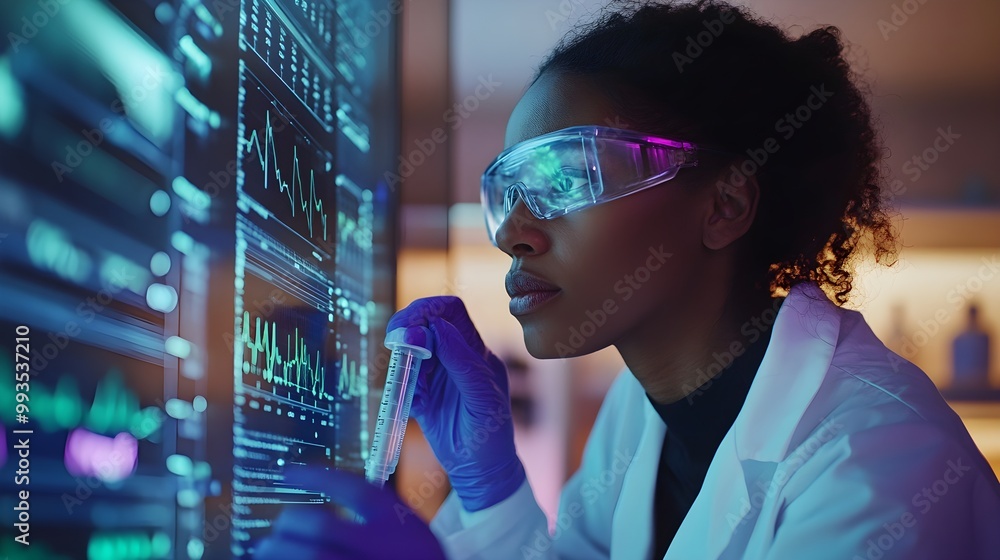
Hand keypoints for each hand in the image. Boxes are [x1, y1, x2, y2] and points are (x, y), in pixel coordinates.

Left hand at [253, 467, 445, 559]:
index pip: (351, 488)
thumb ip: (374, 520)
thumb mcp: (408, 533)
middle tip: (276, 529)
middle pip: (320, 526)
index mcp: (397, 522)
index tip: (286, 473)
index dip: (313, 476)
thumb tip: (313, 519)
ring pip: (308, 556)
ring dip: (278, 551)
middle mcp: (383, 546)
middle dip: (288, 524)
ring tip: (267, 550)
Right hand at [387, 296, 524, 511]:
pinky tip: (416, 404)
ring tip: (417, 388)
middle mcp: (455, 356)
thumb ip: (462, 362)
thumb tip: (438, 327)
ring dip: (404, 360)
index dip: (428, 309)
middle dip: (407, 328)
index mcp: (476, 352)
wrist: (479, 472)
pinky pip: (403, 377)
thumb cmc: (491, 435)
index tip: (409, 325)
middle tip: (396, 344)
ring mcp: (437, 373)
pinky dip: (402, 385)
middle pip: (426, 323)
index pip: (451, 312)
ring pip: (411, 348)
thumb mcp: (482, 398)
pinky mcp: (421, 392)